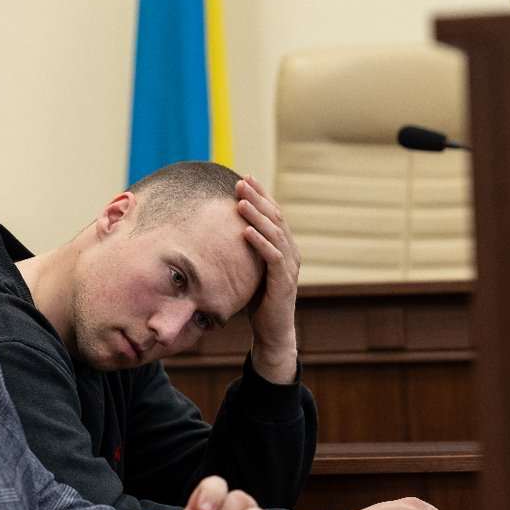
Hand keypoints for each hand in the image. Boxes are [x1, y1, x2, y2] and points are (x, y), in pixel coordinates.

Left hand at [236, 176, 300, 384]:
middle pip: (275, 218)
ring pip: (275, 233)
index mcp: (284, 247)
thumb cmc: (258, 301)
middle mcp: (291, 252)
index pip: (273, 214)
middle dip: (258, 198)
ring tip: (241, 201)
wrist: (272, 331)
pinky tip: (245, 231)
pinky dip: (259, 242)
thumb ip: (243, 252)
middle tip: (241, 181)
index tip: (245, 178)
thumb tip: (219, 233)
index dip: (260, 195)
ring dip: (257, 216)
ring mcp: (290, 266)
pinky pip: (273, 257)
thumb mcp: (249, 270)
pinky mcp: (283, 281)